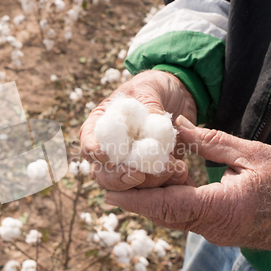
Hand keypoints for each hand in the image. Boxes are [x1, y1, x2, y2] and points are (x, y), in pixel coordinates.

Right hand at [79, 70, 196, 190]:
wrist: (181, 94)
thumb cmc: (156, 85)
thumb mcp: (150, 88)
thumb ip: (148, 107)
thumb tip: (151, 125)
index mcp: (102, 124)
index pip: (88, 142)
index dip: (93, 152)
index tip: (105, 157)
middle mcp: (112, 148)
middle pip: (103, 173)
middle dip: (118, 177)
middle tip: (137, 175)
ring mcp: (131, 162)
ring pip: (128, 186)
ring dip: (148, 183)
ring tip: (172, 170)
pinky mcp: (152, 170)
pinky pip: (155, 185)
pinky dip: (167, 183)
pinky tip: (181, 172)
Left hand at [104, 115, 270, 250]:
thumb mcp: (253, 154)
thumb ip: (211, 142)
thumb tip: (176, 126)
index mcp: (221, 209)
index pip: (168, 206)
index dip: (136, 200)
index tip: (109, 194)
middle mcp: (213, 227)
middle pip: (163, 215)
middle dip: (134, 201)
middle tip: (108, 185)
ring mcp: (216, 232)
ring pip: (172, 218)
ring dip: (149, 203)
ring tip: (126, 184)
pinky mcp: (219, 230)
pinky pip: (185, 219)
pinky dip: (168, 204)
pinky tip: (159, 188)